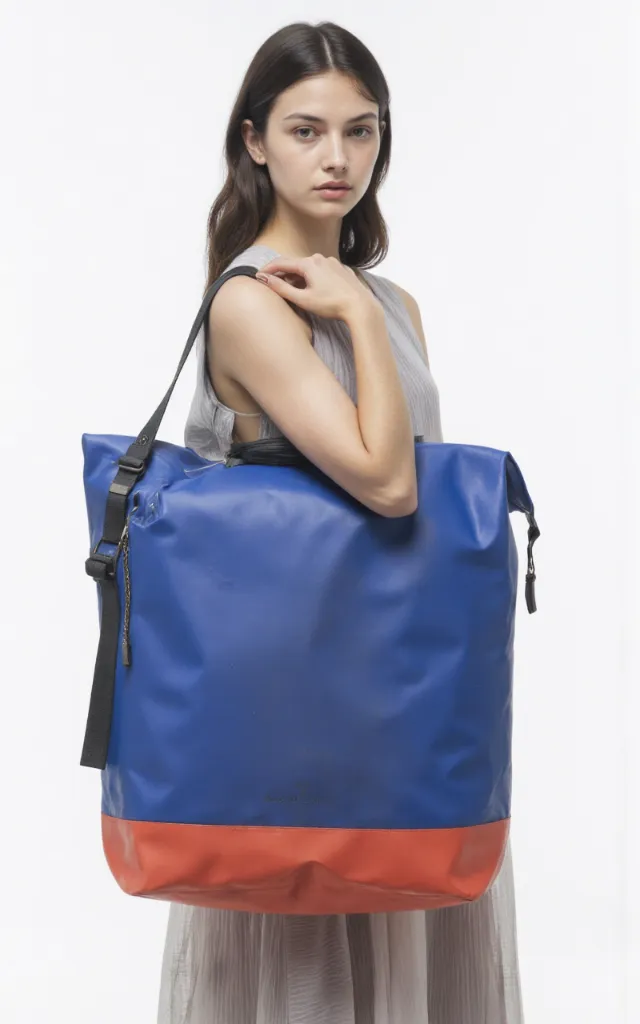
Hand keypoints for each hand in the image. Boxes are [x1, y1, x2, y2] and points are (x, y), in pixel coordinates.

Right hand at [254, 253, 379, 320]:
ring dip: (297, 277)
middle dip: (283, 274)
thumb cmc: (332, 304)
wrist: (360, 307)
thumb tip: (264, 278)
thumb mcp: (303, 299)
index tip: (257, 276)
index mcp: (308, 263)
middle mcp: (320, 258)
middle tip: (272, 286)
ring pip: (308, 268)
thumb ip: (281, 288)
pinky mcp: (340, 270)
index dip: (267, 269)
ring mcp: (332, 263)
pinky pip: (321, 271)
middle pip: (295, 265)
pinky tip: (312, 290)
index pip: (281, 263)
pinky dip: (312, 278)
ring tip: (293, 291)